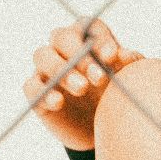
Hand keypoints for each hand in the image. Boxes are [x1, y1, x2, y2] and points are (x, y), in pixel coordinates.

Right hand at [22, 17, 144, 150]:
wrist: (102, 133)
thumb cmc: (115, 98)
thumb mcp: (127, 82)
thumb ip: (129, 67)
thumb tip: (126, 55)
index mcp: (89, 41)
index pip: (89, 26)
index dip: (100, 38)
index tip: (112, 57)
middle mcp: (64, 50)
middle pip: (61, 36)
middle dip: (80, 55)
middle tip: (99, 77)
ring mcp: (47, 69)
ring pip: (42, 56)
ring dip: (61, 70)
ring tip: (82, 88)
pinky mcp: (37, 92)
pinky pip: (32, 86)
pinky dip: (44, 92)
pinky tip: (59, 102)